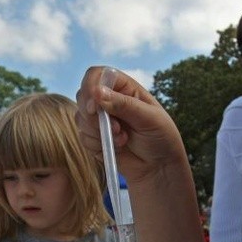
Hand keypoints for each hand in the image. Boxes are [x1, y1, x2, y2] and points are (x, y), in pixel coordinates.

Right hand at [75, 66, 186, 184]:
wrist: (159, 166)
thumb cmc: (161, 138)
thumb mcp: (149, 119)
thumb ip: (124, 105)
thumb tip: (97, 93)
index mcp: (123, 87)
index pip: (96, 75)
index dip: (90, 87)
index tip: (94, 107)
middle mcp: (108, 99)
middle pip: (83, 96)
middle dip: (94, 115)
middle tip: (116, 129)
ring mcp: (100, 119)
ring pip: (81, 118)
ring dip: (99, 132)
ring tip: (123, 140)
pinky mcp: (94, 137)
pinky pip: (83, 137)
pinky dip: (97, 144)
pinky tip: (118, 148)